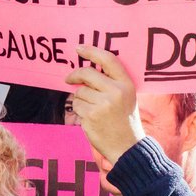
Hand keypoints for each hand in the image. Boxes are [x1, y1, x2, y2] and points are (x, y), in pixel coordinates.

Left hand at [64, 45, 143, 165]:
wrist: (127, 147)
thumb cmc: (124, 120)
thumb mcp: (126, 97)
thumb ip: (111, 82)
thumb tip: (85, 70)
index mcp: (126, 84)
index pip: (107, 59)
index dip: (91, 51)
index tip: (78, 49)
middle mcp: (115, 91)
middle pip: (87, 73)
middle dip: (74, 75)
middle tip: (68, 79)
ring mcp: (103, 104)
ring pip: (79, 91)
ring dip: (80, 99)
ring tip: (93, 110)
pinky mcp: (91, 116)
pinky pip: (76, 105)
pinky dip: (79, 110)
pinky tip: (90, 118)